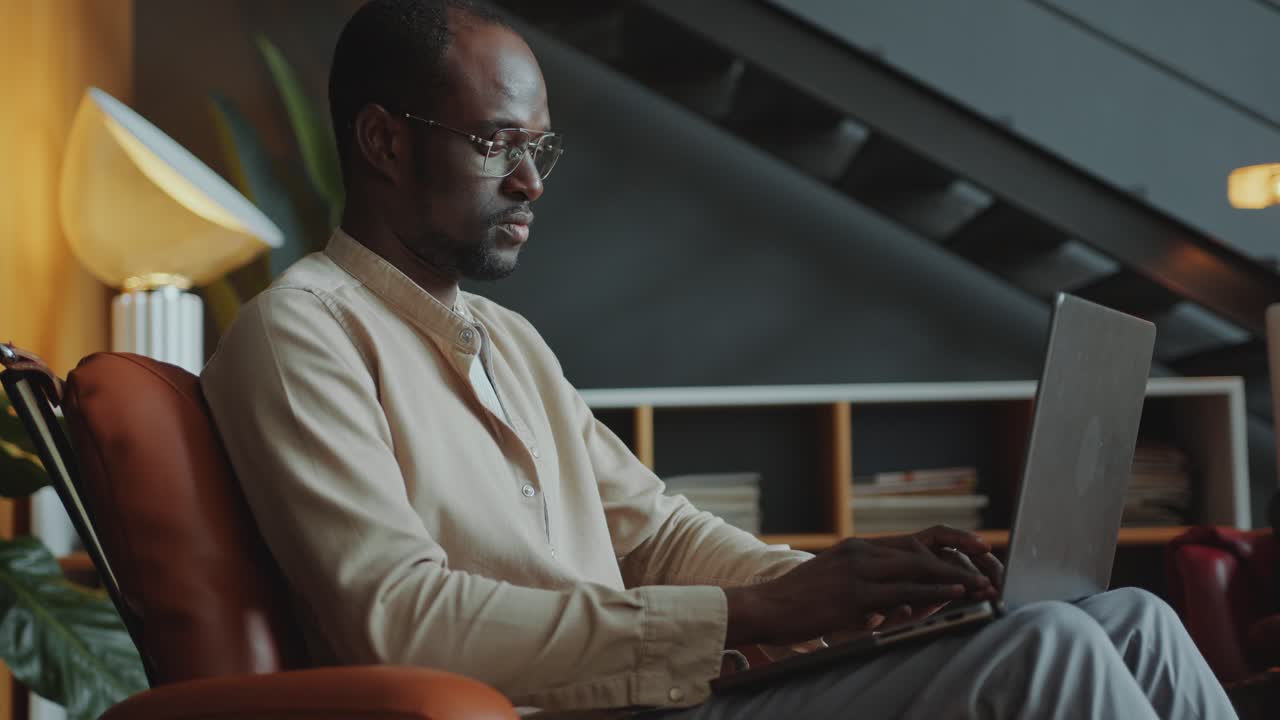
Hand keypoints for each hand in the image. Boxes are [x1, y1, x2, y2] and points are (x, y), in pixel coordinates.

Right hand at [723, 535, 991, 646]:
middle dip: (959, 560)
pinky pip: (902, 593)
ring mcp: (858, 572)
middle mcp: (861, 553)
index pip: (915, 541)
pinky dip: (932, 593)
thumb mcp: (835, 579)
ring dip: (954, 578)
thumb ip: (866, 582)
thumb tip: (898, 600)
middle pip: (922, 551)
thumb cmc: (799, 600)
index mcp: (858, 547)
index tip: (977, 547)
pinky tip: (953, 595)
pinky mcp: (854, 596)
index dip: (949, 542)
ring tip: (981, 584)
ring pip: (917, 569)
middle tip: (989, 567)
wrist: (766, 607)